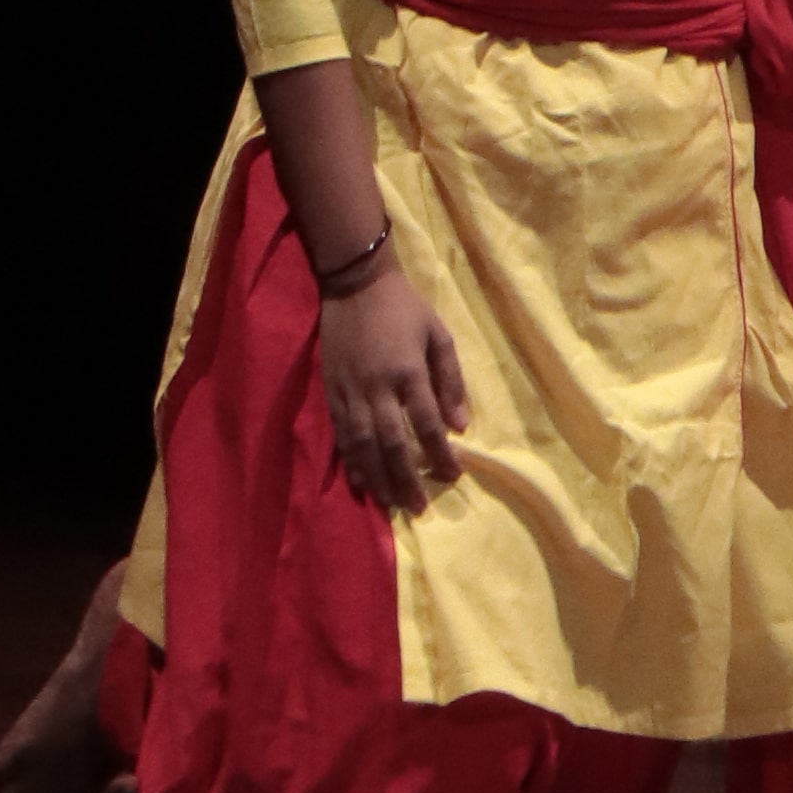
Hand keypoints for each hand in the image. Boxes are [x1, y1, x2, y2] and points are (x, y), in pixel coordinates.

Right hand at [320, 263, 469, 513]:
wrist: (355, 286)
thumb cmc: (404, 309)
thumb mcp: (439, 335)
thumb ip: (451, 380)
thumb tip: (460, 425)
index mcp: (409, 372)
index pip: (427, 425)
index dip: (440, 454)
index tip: (453, 475)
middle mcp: (378, 388)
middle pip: (392, 444)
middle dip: (406, 479)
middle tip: (419, 507)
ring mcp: (350, 392)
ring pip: (363, 446)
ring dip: (378, 478)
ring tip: (391, 504)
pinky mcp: (331, 392)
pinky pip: (341, 435)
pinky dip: (351, 461)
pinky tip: (361, 480)